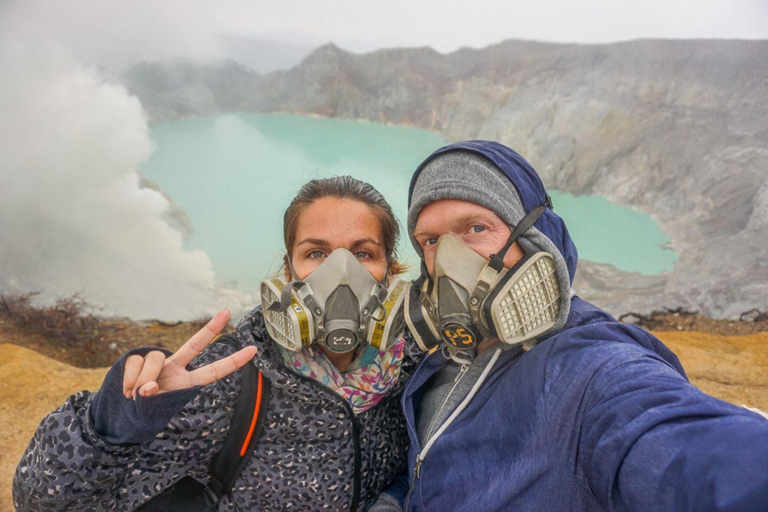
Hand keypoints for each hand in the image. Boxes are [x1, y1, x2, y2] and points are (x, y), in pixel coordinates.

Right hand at [122, 309, 256, 398]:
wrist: (120, 411)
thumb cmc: (142, 413)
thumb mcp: (151, 411)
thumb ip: (151, 399)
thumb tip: (147, 386)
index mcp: (186, 384)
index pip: (213, 372)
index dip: (233, 362)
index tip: (253, 350)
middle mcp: (175, 369)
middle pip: (195, 345)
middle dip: (211, 328)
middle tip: (228, 311)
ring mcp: (157, 362)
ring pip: (155, 358)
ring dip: (142, 379)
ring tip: (134, 395)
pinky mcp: (138, 358)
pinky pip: (135, 362)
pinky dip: (129, 379)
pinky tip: (126, 390)